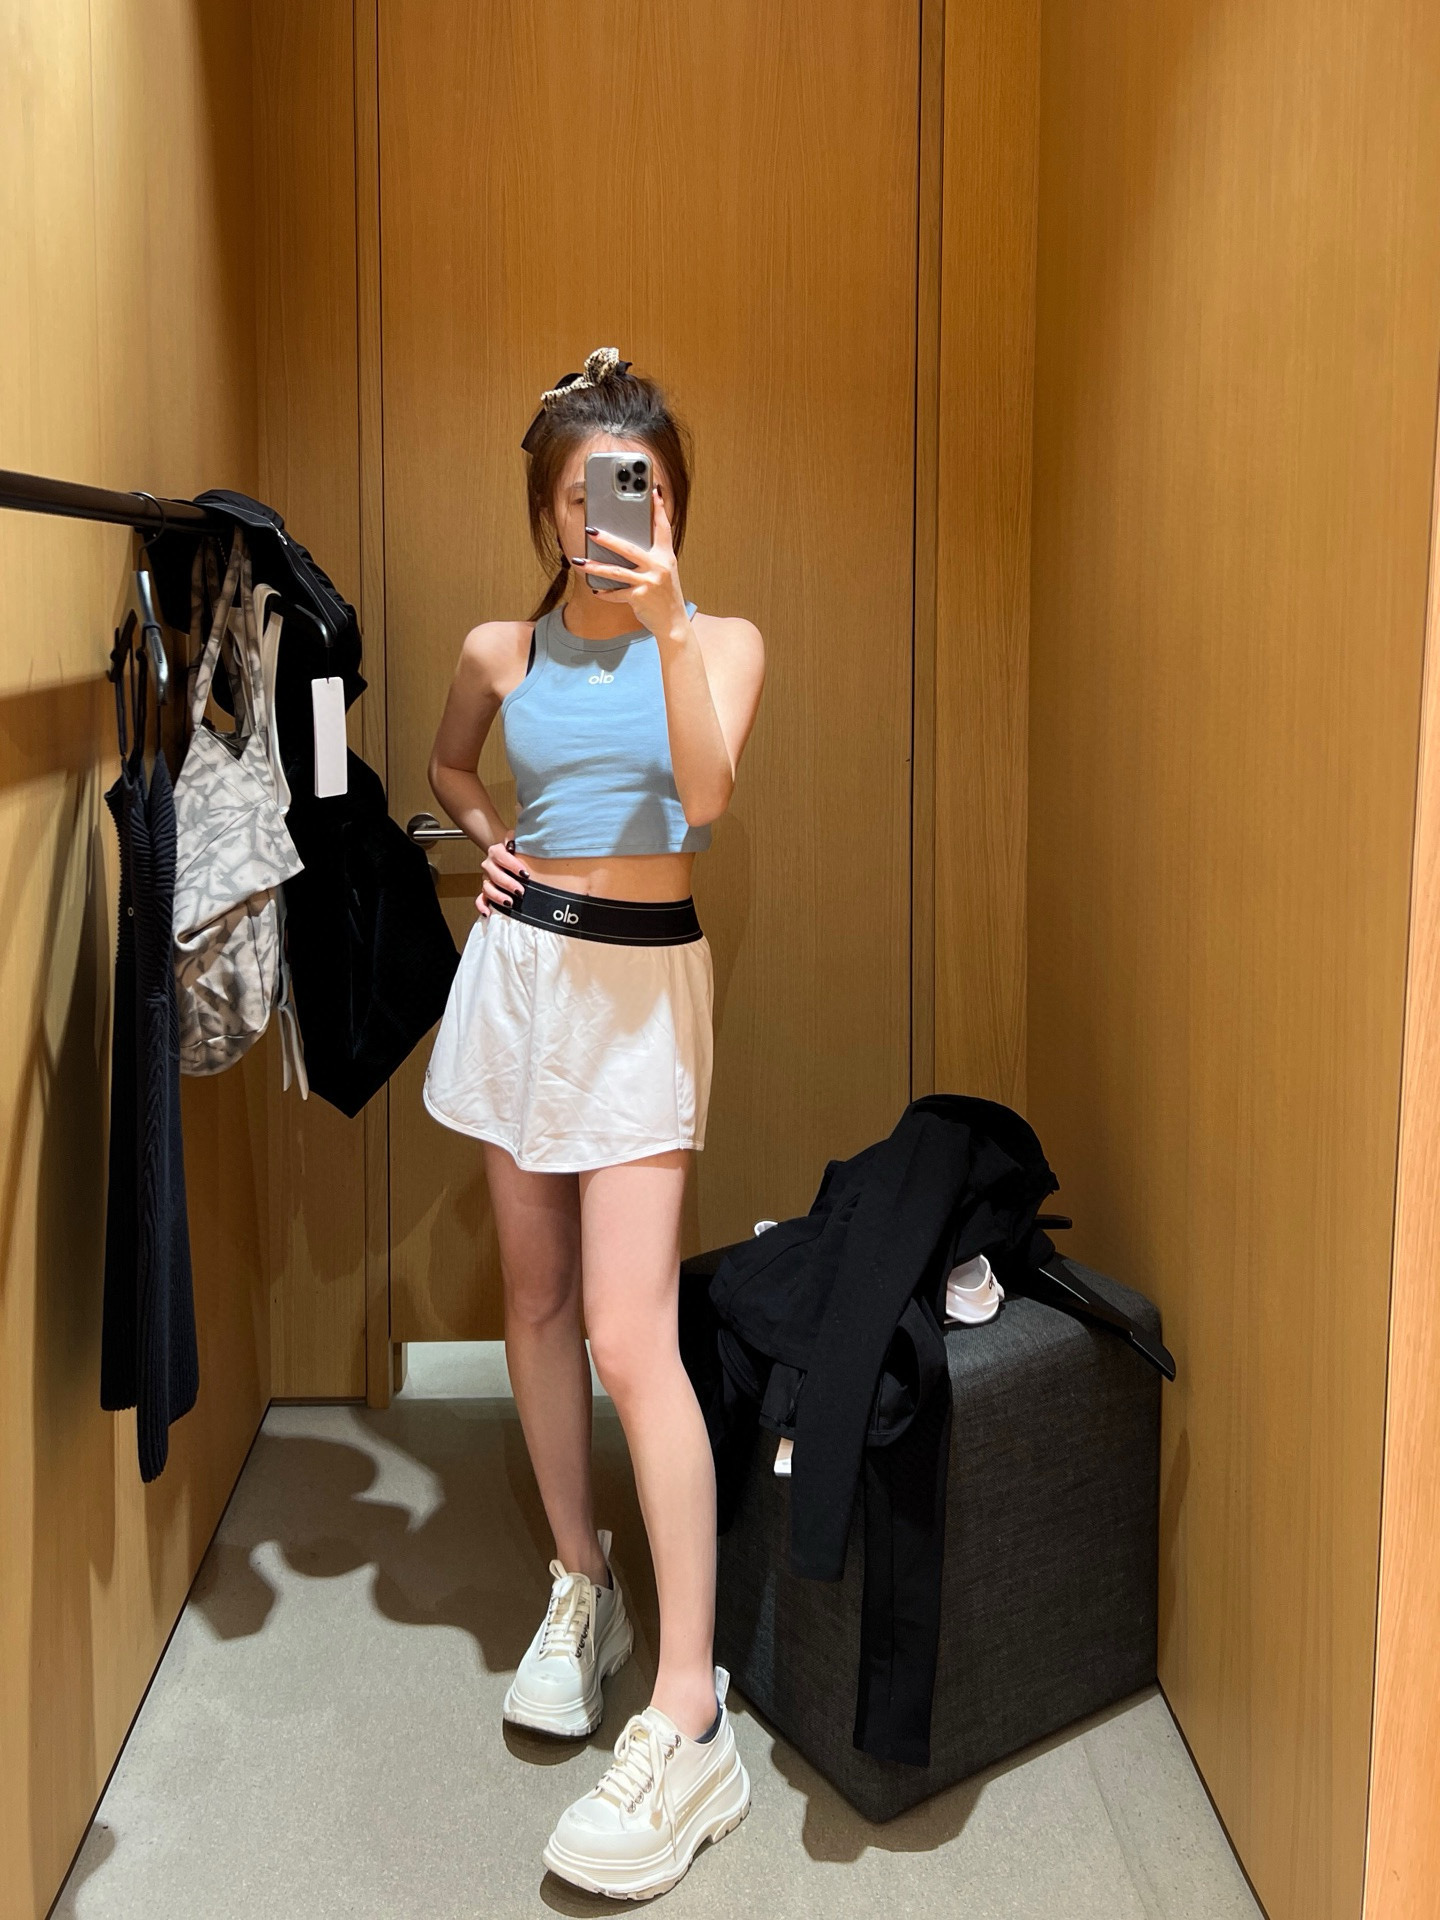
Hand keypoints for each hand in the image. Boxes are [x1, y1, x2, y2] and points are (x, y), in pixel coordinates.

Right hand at [477, 837, 528, 918]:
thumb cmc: (516, 849)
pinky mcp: (486, 890)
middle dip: (508, 884)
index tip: (525, 873)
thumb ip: (518, 838)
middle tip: (520, 891)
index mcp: (496, 852)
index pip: (502, 857)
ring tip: (509, 902)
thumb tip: (515, 840)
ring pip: (487, 888)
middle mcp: (489, 865)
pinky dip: (482, 906)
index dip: (513, 865)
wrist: (507, 852)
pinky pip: (480, 899)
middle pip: (495, 875)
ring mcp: (487, 878)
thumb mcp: (519, 840)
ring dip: (498, 896)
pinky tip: (487, 912)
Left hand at [569, 486, 688, 639]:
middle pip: (629, 548)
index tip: (653, 490)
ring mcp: (650, 581)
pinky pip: (617, 593)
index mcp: (666, 556)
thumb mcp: (664, 572)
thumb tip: (628, 544)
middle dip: (607, 539)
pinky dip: (605, 592)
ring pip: (617, 572)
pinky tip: (595, 590)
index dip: (658, 509)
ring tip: (578, 563)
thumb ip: (652, 557)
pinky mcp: (640, 596)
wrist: (673, 623)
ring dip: (595, 567)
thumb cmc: (665, 595)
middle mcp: (659, 566)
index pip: (663, 528)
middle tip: (590, 530)